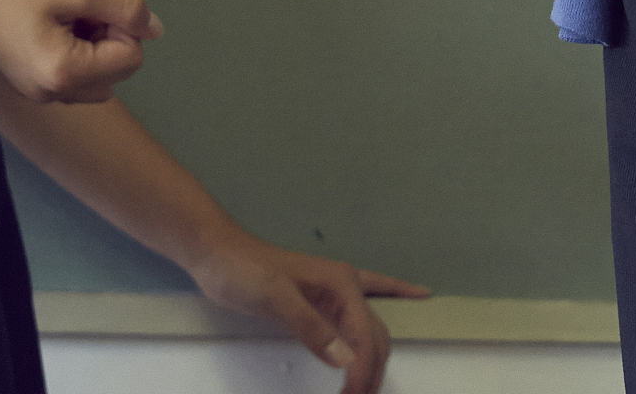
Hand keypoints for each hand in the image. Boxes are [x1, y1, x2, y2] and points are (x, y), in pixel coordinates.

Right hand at [0, 0, 161, 103]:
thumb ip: (124, 7)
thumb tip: (155, 29)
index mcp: (63, 76)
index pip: (131, 58)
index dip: (123, 24)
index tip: (93, 3)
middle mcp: (53, 96)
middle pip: (118, 71)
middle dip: (110, 35)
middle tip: (78, 7)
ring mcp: (42, 94)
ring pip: (100, 75)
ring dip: (96, 43)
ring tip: (65, 16)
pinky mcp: (34, 84)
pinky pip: (76, 75)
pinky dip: (77, 50)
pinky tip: (54, 25)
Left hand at [187, 220, 429, 393]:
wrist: (219, 255)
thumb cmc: (245, 270)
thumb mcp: (275, 296)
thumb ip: (309, 326)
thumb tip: (346, 358)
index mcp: (341, 282)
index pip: (364, 335)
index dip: (363, 370)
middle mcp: (345, 285)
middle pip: (374, 335)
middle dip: (373, 371)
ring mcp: (336, 292)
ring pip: (371, 328)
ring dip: (377, 358)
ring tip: (369, 389)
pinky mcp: (323, 299)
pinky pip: (363, 307)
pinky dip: (393, 296)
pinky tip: (416, 294)